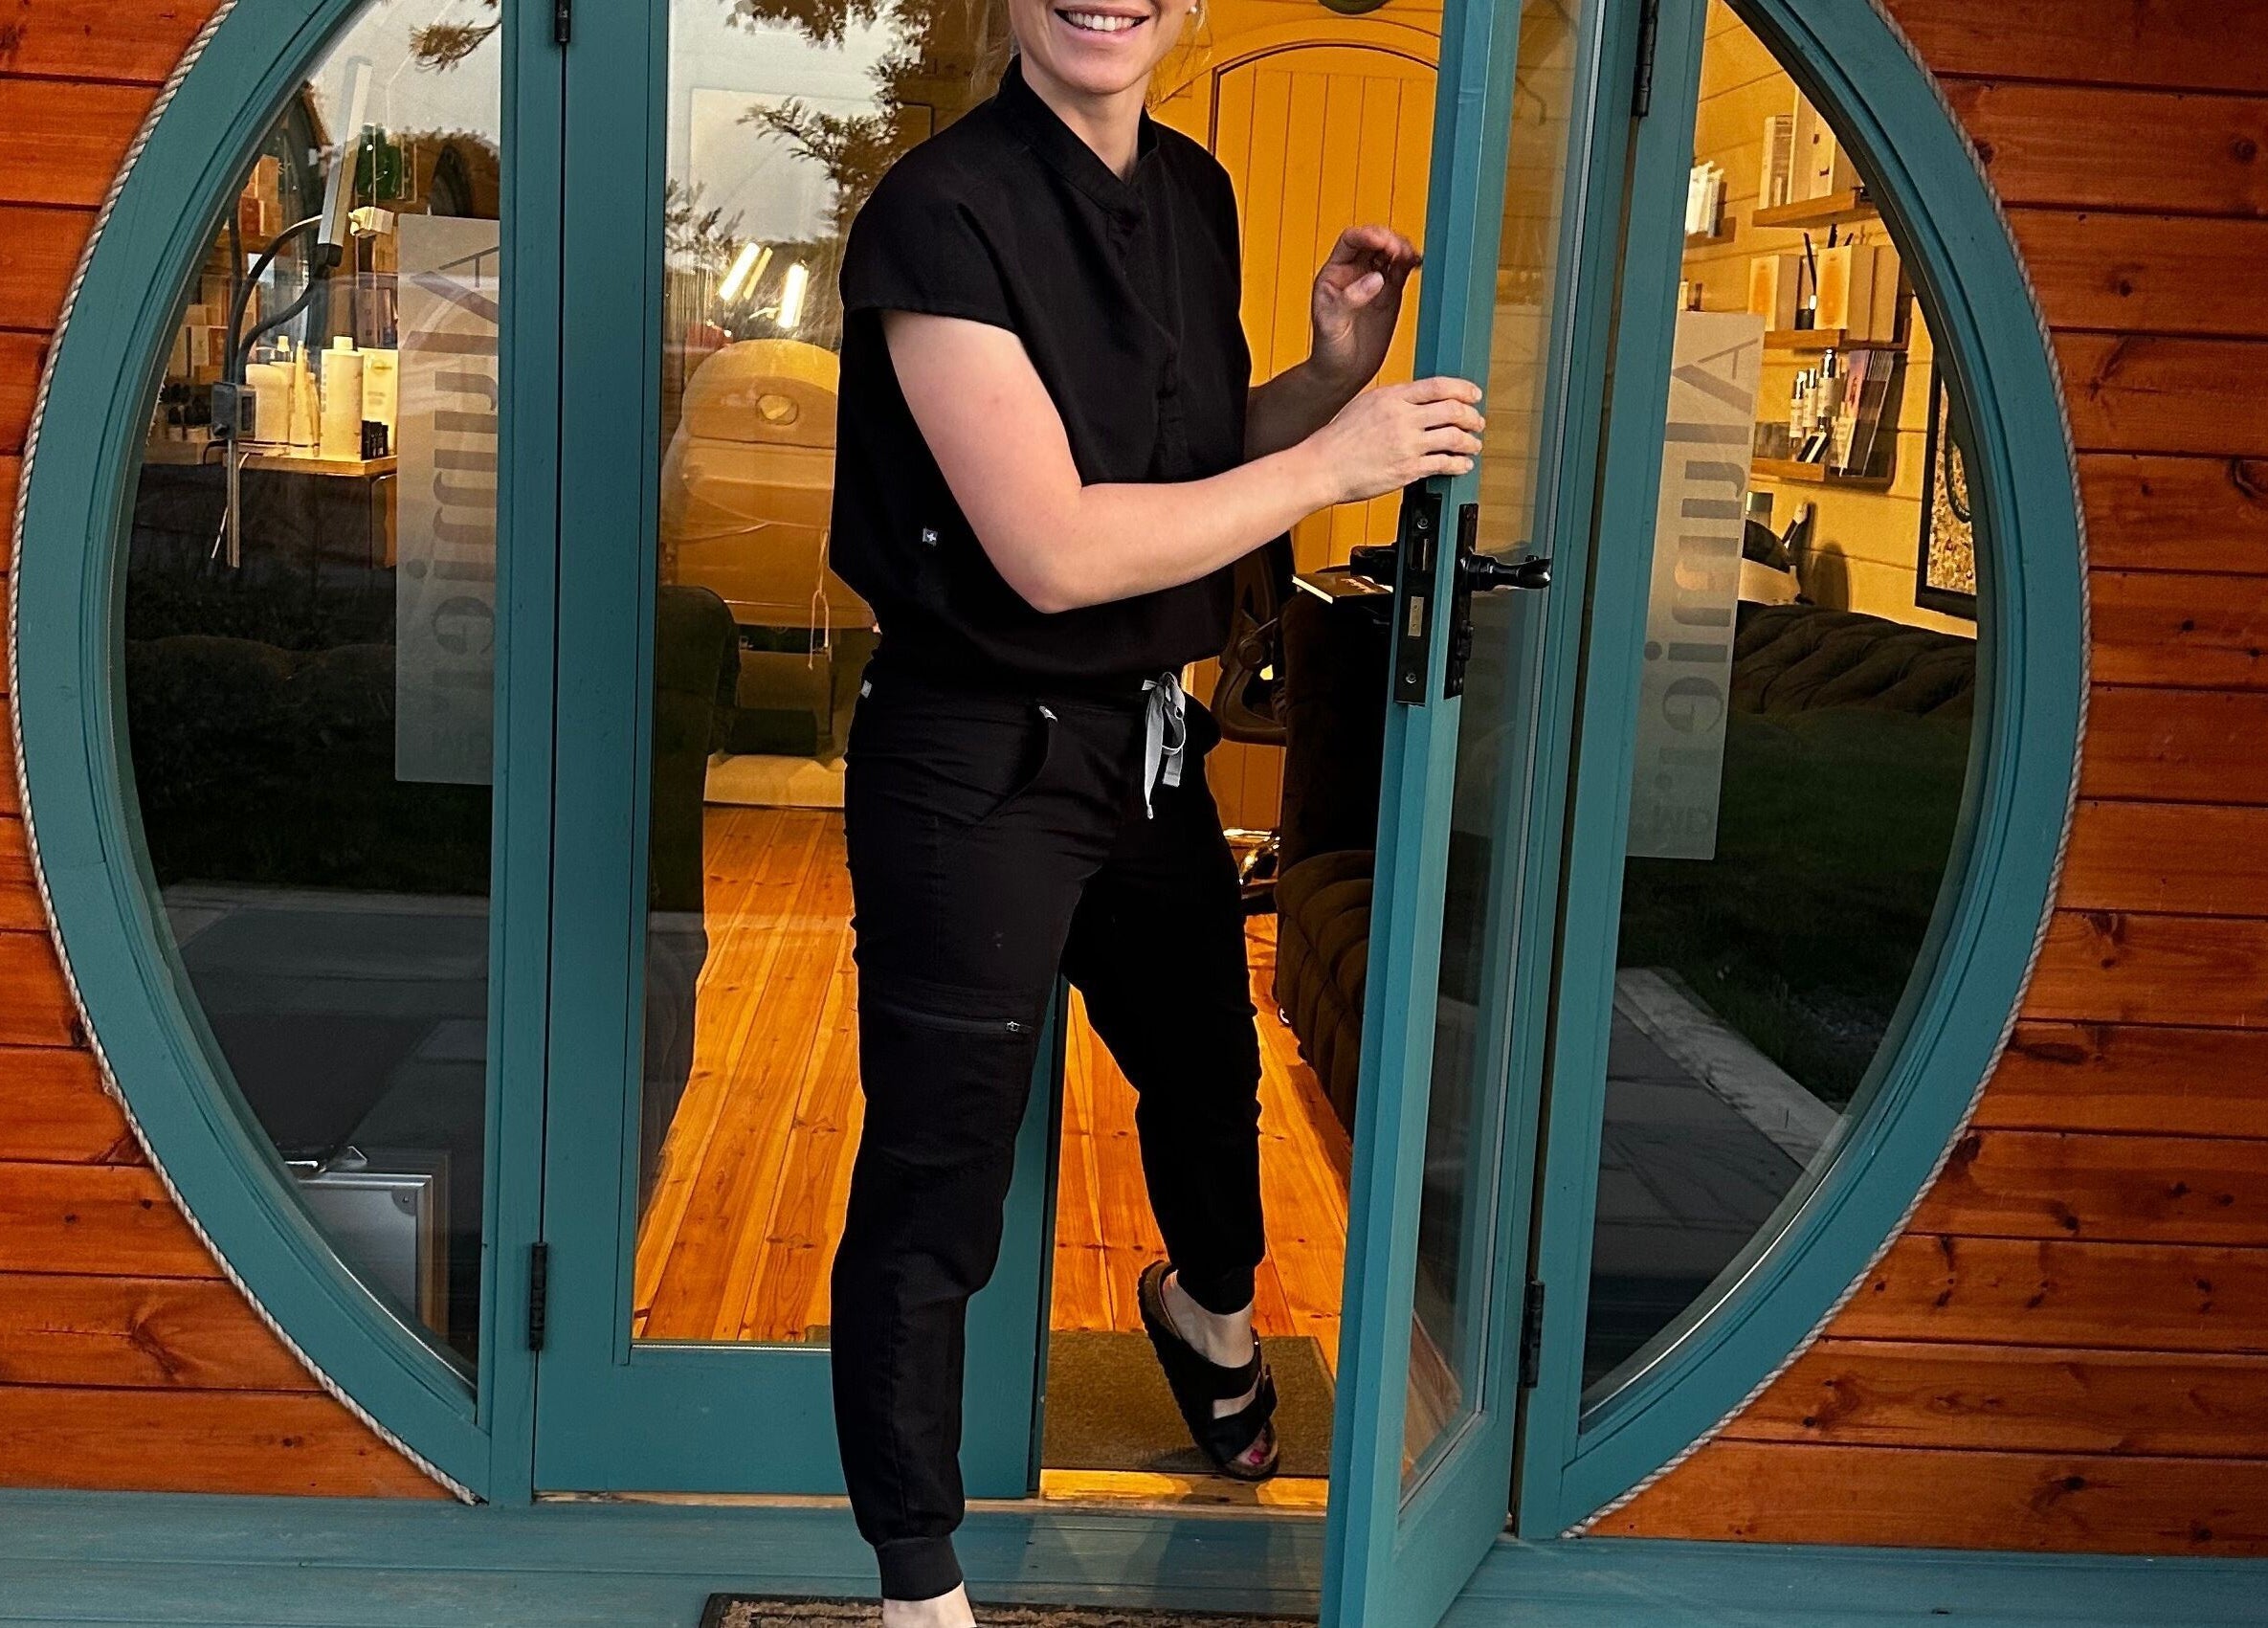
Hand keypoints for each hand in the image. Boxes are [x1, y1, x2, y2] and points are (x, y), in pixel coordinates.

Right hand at [1302, 376, 1483, 505]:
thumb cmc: (1336, 439)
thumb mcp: (1364, 405)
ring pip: (1454, 437)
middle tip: (1477, 422)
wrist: (1322, 466)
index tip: (1473, 395)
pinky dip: (1459, 464)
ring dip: (1470, 441)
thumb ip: (1393, 401)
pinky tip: (1462, 465)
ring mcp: (1407, 443)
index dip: (1463, 389)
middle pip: (1453, 409)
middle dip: (1472, 417)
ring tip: (1473, 445)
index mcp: (1392, 397)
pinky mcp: (1408, 468)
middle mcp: (1402, 417)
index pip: (1439, 386)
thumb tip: (1415, 401)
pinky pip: (1444, 463)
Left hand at [1310, 225, 1421, 390]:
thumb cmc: (1329, 350)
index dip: (1368, 235)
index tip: (1383, 242)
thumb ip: (1351, 299)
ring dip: (1402, 249)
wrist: (1343, 373)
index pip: (1351, 240)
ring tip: (1411, 256)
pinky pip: (1402, 270)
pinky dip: (1411, 263)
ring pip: (1390, 252)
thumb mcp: (1332, 324)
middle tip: (1400, 251)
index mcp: (1334, 273)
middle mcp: (1354, 273)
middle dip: (1389, 240)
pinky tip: (1418, 263)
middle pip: (1374, 241)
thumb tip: (1376, 278)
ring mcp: (1373, 282)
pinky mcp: (1390, 294)